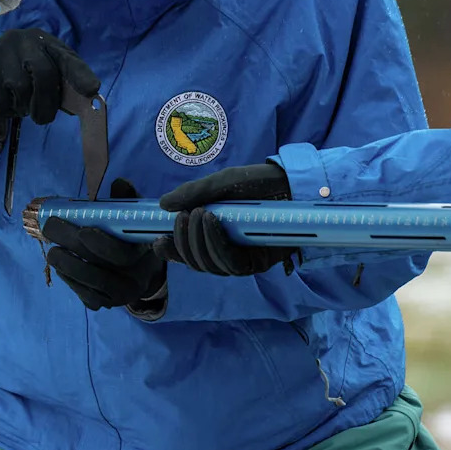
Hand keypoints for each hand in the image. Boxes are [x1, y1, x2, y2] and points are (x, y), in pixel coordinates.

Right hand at [0, 29, 99, 128]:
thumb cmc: (22, 72)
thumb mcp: (43, 69)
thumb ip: (62, 82)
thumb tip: (81, 104)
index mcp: (44, 41)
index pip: (66, 57)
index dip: (80, 74)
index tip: (92, 90)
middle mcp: (23, 41)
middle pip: (44, 75)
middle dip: (47, 103)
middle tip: (44, 118)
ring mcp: (2, 54)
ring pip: (22, 91)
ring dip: (24, 107)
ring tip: (20, 101)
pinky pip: (2, 100)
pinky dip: (6, 108)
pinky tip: (3, 99)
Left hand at [43, 179, 166, 311]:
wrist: (142, 268)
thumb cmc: (134, 235)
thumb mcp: (135, 215)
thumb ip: (127, 200)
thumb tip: (118, 184)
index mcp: (145, 256)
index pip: (121, 256)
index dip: (102, 245)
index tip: (83, 230)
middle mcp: (135, 281)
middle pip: (99, 273)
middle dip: (73, 249)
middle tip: (51, 228)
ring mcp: (119, 296)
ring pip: (90, 286)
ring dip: (67, 266)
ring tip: (53, 250)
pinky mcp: (104, 303)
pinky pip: (85, 295)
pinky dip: (69, 280)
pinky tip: (60, 265)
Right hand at [153, 163, 298, 275]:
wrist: (292, 182)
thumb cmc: (258, 183)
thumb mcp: (221, 183)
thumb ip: (193, 193)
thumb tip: (163, 205)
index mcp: (213, 235)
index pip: (186, 251)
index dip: (171, 250)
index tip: (158, 241)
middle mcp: (225, 250)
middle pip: (195, 262)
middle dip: (183, 242)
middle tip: (183, 217)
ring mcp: (241, 258)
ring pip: (210, 266)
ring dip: (198, 242)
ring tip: (199, 214)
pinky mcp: (258, 263)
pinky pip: (231, 264)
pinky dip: (216, 245)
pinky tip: (212, 225)